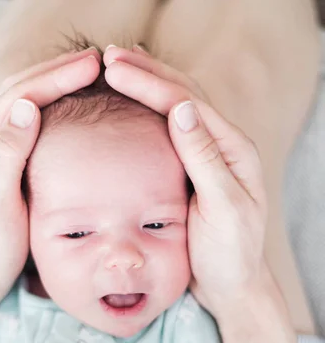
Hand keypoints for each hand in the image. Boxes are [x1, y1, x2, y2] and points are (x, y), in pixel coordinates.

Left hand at [0, 47, 100, 308]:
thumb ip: (8, 155)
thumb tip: (27, 107)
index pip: (18, 98)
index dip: (56, 79)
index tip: (91, 66)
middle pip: (17, 91)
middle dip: (56, 72)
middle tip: (95, 59)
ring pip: (19, 103)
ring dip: (50, 83)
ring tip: (83, 72)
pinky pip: (23, 123)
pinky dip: (46, 106)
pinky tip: (65, 104)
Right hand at [103, 47, 267, 319]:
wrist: (231, 285)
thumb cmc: (230, 255)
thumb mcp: (223, 210)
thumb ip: (205, 161)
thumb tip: (182, 111)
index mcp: (233, 151)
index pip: (187, 104)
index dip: (150, 84)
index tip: (114, 70)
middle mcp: (221, 147)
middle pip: (183, 96)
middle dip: (147, 74)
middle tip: (109, 57)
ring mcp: (205, 159)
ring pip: (176, 110)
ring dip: (147, 87)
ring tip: (116, 70)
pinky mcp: (190, 173)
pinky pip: (167, 134)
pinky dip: (147, 115)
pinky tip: (127, 109)